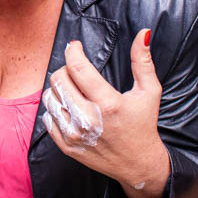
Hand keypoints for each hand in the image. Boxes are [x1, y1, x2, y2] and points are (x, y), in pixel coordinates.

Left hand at [43, 31, 169, 197]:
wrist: (138, 165)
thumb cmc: (143, 124)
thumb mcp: (149, 92)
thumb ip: (143, 61)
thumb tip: (143, 33)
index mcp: (108, 103)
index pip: (77, 68)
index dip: (72, 51)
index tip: (74, 46)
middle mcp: (88, 119)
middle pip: (59, 80)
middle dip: (65, 68)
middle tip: (75, 70)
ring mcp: (75, 135)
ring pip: (49, 98)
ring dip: (58, 88)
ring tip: (72, 88)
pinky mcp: (66, 146)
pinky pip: (47, 118)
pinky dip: (55, 108)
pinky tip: (69, 107)